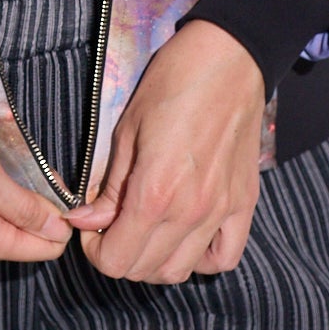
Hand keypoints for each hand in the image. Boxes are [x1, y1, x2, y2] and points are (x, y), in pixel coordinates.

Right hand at [0, 95, 74, 263]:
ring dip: (13, 202)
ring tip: (8, 165)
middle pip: (23, 239)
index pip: (44, 248)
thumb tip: (59, 230)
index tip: (56, 182)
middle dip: (37, 209)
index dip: (59, 217)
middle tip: (33, 166)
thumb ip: (21, 206)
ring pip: (1, 228)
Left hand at [73, 20, 264, 284]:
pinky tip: (186, 236)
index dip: (95, 250)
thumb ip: (109, 185)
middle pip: (146, 270)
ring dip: (154, 262)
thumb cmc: (172, 84)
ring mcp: (221, 211)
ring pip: (181, 270)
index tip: (90, 228)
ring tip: (144, 231)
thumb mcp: (126, 129)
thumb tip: (85, 220)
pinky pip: (224, 257)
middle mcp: (190, 211)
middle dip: (119, 256)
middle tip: (111, 228)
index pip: (117, 260)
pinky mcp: (244, 204)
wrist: (228, 58)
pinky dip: (201, 258)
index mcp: (154, 192)